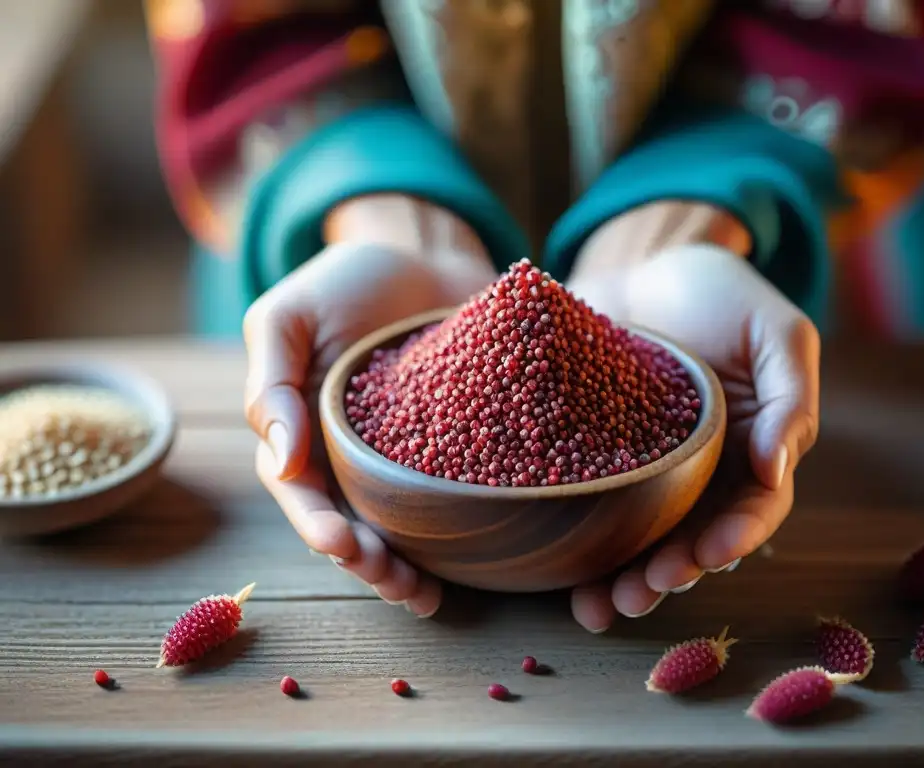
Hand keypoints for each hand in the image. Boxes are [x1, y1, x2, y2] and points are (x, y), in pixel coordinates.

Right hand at [244, 195, 497, 616]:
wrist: (425, 254)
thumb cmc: (347, 280)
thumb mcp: (289, 316)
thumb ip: (272, 383)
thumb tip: (279, 461)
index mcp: (304, 433)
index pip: (303, 494)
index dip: (318, 526)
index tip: (343, 545)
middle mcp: (351, 457)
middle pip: (351, 526)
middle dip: (368, 565)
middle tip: (396, 584)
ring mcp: (404, 459)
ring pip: (400, 528)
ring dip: (407, 568)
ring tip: (427, 597)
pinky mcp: (455, 451)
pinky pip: (452, 498)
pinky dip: (459, 535)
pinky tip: (474, 563)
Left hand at [565, 204, 819, 631]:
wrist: (641, 259)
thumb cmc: (719, 291)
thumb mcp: (775, 329)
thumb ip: (791, 396)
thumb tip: (776, 468)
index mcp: (750, 451)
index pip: (753, 510)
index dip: (734, 539)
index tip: (707, 556)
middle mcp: (698, 472)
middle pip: (689, 540)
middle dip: (667, 574)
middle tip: (639, 594)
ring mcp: (641, 467)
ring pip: (636, 537)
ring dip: (619, 577)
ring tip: (596, 606)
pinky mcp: (591, 455)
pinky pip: (585, 503)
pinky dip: (573, 540)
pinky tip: (553, 566)